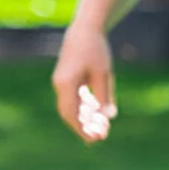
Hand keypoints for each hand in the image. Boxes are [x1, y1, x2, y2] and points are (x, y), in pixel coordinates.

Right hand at [51, 22, 116, 141]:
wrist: (84, 30)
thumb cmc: (95, 50)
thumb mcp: (103, 74)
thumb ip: (104, 96)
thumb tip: (108, 117)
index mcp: (66, 84)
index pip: (71, 114)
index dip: (82, 129)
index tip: (94, 140)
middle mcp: (60, 85)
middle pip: (68, 113)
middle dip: (82, 127)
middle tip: (96, 139)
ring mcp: (61, 82)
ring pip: (70, 107)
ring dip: (83, 118)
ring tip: (99, 127)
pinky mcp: (66, 78)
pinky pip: (73, 98)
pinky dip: (83, 108)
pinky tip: (95, 112)